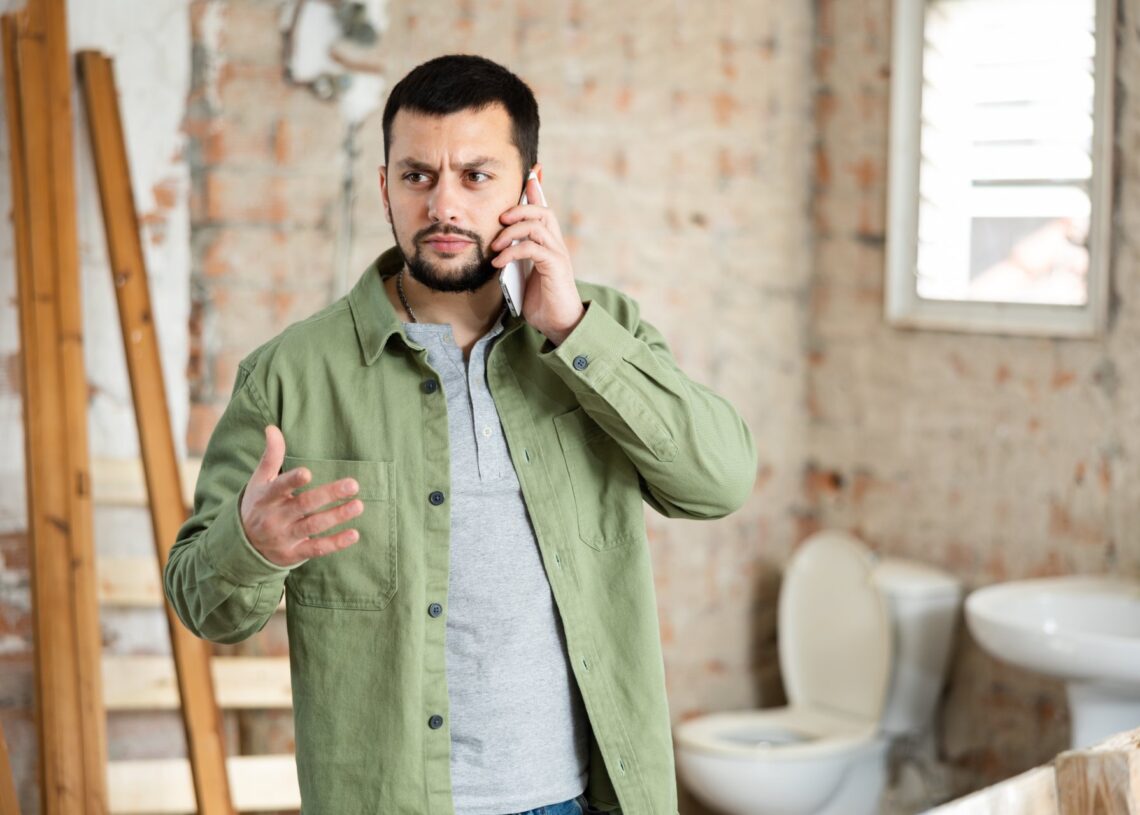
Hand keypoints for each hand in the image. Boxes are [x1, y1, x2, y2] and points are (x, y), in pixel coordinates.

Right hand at [239, 425, 363, 566]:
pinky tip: (354, 534)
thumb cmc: (257, 505)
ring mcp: (285, 537)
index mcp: (266, 497)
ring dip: (336, 517)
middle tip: (353, 484)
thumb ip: (271, 456)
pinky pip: (316, 549)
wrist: (242, 547)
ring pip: (313, 526)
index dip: (292, 481)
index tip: (307, 473)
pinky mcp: (294, 554)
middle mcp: (275, 518)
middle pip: (304, 505)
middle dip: (328, 495)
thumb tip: (272, 428)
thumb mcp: (259, 481)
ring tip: (358, 505)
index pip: (279, 487)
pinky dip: (335, 543)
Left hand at [490, 166, 585, 344]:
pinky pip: (533, 248)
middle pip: (542, 211)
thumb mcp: (523, 274)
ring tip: (495, 245)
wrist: (559, 324)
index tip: (529, 173)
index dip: (536, 189)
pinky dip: (513, 251)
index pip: (543, 210)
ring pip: (538, 226)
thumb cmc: (541, 300)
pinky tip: (499, 262)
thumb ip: (515, 256)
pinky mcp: (555, 267)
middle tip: (500, 217)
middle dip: (520, 208)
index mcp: (548, 243)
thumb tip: (495, 245)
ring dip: (512, 231)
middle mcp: (556, 244)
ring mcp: (557, 254)